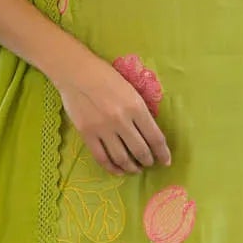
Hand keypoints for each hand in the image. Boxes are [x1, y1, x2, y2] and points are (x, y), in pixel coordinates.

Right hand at [56, 53, 171, 176]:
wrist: (76, 72)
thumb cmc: (106, 77)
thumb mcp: (131, 90)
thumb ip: (140, 112)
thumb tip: (148, 134)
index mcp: (136, 107)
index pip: (155, 137)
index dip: (163, 153)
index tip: (166, 161)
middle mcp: (121, 120)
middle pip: (140, 151)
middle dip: (148, 161)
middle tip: (149, 163)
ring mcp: (103, 129)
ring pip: (122, 158)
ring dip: (131, 167)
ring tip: (135, 169)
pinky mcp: (87, 134)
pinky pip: (102, 157)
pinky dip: (112, 168)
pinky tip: (118, 170)